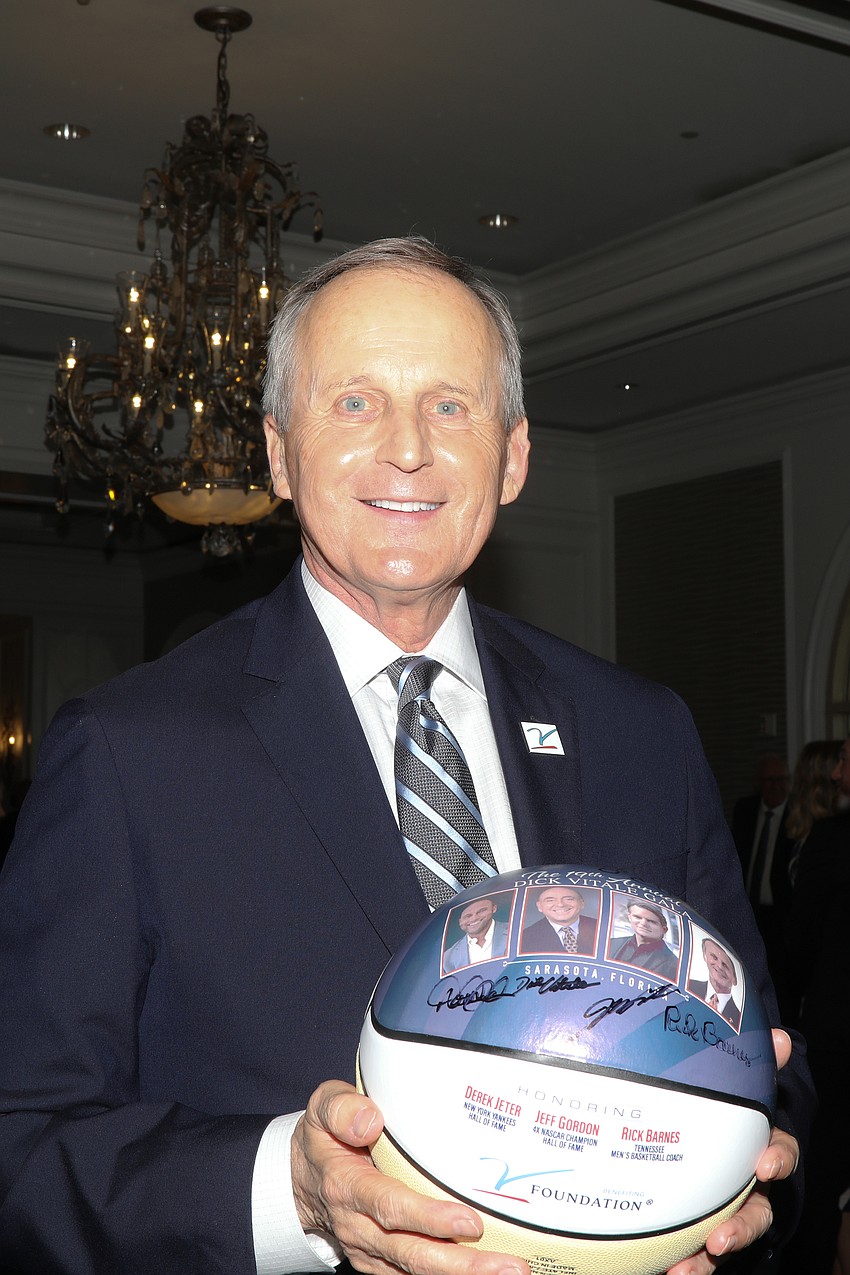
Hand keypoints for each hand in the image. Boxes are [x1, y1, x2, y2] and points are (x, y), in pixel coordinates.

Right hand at [291, 1079, 530, 1274]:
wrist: (301, 1178)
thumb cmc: (323, 1137)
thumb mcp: (321, 1108)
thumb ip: (342, 1108)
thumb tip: (370, 1120)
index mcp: (347, 1186)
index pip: (390, 1207)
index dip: (429, 1219)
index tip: (470, 1222)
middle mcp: (358, 1225)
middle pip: (413, 1252)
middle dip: (463, 1264)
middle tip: (511, 1265)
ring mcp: (370, 1249)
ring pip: (418, 1269)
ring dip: (465, 1274)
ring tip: (511, 1270)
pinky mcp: (381, 1260)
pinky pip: (415, 1273)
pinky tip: (487, 1271)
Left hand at [665, 1029, 799, 1273]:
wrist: (711, 1140)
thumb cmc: (730, 1112)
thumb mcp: (741, 1087)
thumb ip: (759, 1065)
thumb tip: (779, 1035)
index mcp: (761, 1150)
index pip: (781, 1155)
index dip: (778, 1160)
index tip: (765, 1164)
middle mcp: (751, 1186)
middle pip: (757, 1212)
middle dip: (741, 1228)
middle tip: (720, 1238)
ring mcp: (728, 1210)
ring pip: (729, 1237)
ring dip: (711, 1256)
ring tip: (687, 1269)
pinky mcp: (703, 1229)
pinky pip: (699, 1254)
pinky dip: (687, 1265)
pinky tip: (668, 1271)